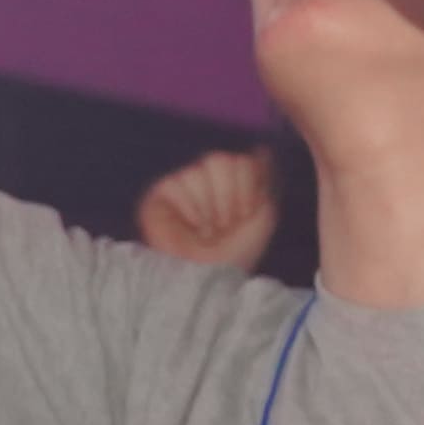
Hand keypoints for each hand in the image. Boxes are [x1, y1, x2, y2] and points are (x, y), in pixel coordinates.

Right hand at [135, 147, 279, 273]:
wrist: (210, 275)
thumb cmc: (238, 251)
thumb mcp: (262, 214)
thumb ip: (263, 178)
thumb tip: (261, 149)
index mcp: (232, 179)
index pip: (243, 160)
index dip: (247, 190)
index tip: (244, 217)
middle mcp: (207, 177)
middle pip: (221, 160)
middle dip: (229, 198)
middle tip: (224, 226)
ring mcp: (183, 183)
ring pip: (199, 171)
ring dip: (209, 208)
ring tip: (206, 230)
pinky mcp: (160, 194)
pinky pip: (178, 183)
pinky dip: (189, 209)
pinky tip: (189, 227)